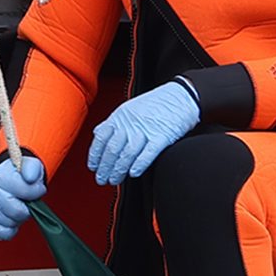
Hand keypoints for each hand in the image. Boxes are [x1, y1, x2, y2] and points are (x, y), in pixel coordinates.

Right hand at [0, 156, 48, 241]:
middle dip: (26, 210)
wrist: (5, 180)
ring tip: (15, 209)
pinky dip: (7, 231)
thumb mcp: (30, 166)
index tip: (37, 189)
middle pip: (16, 211)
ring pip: (8, 223)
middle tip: (25, 203)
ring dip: (17, 220)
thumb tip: (30, 178)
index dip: (36, 192)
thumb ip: (33, 169)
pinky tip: (10, 223)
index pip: (25, 191)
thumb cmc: (19, 176)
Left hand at [86, 79, 200, 185]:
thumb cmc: (157, 104)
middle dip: (105, 167)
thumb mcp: (129, 108)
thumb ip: (113, 122)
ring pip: (127, 154)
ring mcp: (146, 130)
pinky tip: (133, 173)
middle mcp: (131, 124)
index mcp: (121, 117)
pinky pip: (148, 153)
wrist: (181, 96)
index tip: (93, 167)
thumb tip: (98, 133)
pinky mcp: (163, 137)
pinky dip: (139, 164)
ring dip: (119, 170)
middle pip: (112, 149)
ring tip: (115, 179)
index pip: (101, 138)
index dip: (95, 155)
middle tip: (102, 179)